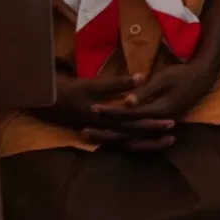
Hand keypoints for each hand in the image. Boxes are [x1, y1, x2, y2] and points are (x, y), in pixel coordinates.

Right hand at [33, 71, 176, 148]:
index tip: (171, 121)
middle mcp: (105, 131)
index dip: (152, 123)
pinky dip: (134, 140)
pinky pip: (120, 140)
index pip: (134, 124)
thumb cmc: (69, 91)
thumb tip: (141, 78)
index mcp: (105, 120)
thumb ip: (116, 84)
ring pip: (128, 141)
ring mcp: (102, 133)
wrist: (45, 103)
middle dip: (154, 134)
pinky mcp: (100, 132)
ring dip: (147, 141)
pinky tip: (146, 138)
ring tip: (168, 139)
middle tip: (173, 132)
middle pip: (134, 136)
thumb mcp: (91, 86)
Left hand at [89, 56, 219, 149]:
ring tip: (94, 136)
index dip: (110, 112)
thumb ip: (145, 92)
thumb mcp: (164, 79)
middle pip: (128, 130)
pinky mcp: (160, 122)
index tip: (93, 109)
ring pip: (133, 135)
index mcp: (159, 110)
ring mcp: (160, 123)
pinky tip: (114, 137)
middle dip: (106, 130)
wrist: (203, 77)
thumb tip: (127, 102)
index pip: (129, 114)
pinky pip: (140, 135)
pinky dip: (126, 136)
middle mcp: (159, 122)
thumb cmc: (183, 74)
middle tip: (84, 131)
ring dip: (113, 136)